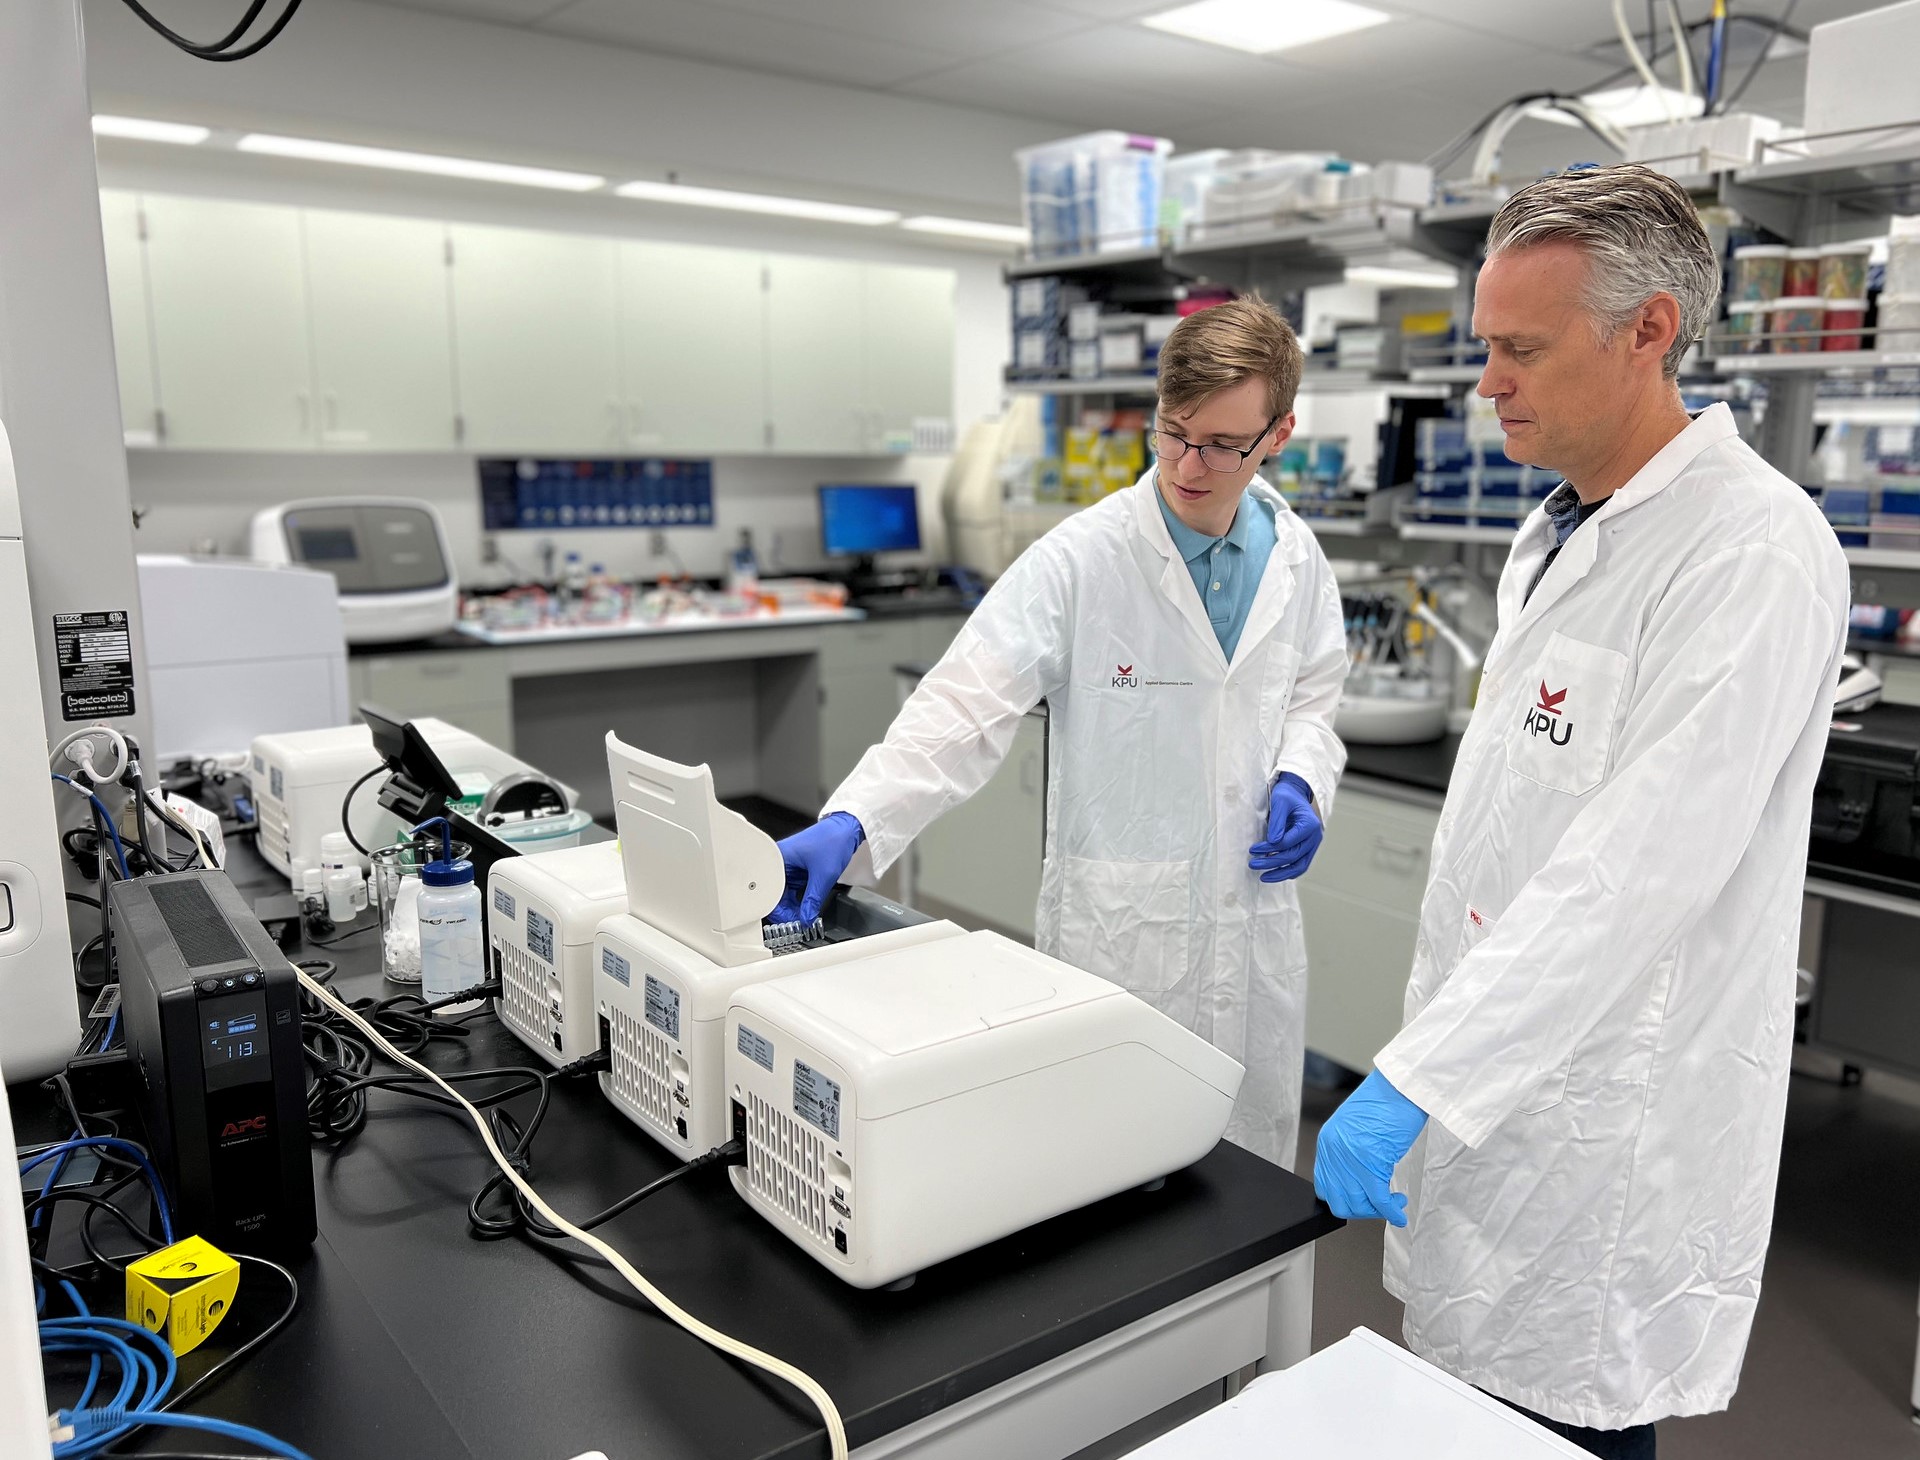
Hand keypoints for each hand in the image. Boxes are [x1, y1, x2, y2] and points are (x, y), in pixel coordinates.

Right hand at [771, 812, 863, 923]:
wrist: (847, 829)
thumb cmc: (833, 840)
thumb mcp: (823, 876)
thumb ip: (813, 900)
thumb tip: (806, 919)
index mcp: (778, 858)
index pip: (768, 891)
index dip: (777, 910)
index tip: (788, 923)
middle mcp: (778, 861)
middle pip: (773, 893)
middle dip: (784, 911)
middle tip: (796, 924)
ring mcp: (787, 866)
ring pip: (782, 893)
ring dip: (791, 907)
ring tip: (801, 919)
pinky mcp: (796, 869)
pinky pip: (791, 889)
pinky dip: (796, 901)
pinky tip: (803, 910)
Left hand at [1249, 773, 1322, 882]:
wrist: (1295, 794)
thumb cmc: (1286, 796)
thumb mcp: (1280, 802)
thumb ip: (1277, 822)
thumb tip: (1272, 843)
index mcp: (1309, 825)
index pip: (1288, 842)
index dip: (1269, 848)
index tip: (1253, 850)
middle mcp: (1315, 837)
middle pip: (1293, 856)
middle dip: (1271, 862)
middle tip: (1253, 864)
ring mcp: (1313, 845)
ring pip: (1299, 866)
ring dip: (1281, 874)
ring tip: (1263, 877)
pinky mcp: (1308, 849)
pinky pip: (1300, 865)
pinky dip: (1288, 872)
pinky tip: (1274, 875)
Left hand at [1313, 1069, 1427, 1226]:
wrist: (1401, 1087)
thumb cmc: (1385, 1103)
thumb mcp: (1355, 1130)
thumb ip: (1349, 1155)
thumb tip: (1357, 1184)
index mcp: (1327, 1143)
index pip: (1325, 1188)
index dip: (1345, 1201)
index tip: (1363, 1202)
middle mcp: (1334, 1152)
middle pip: (1341, 1201)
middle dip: (1364, 1210)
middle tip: (1381, 1206)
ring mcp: (1350, 1158)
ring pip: (1359, 1204)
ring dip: (1379, 1211)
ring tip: (1395, 1202)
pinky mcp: (1371, 1162)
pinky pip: (1378, 1200)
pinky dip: (1391, 1211)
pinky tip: (1399, 1211)